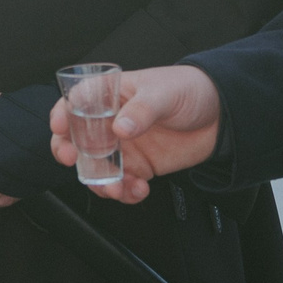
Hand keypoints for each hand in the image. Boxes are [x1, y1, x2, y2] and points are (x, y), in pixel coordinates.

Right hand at [53, 64, 222, 203]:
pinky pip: (121, 184)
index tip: (60, 127)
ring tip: (117, 187)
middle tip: (73, 160)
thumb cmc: (190, 90)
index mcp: (111, 94)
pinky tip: (138, 190)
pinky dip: (124, 193)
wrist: (223, 116)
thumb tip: (121, 129)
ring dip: (99, 181)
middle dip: (68, 152)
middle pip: (75, 138)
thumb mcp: (165, 93)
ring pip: (95, 168)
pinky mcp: (138, 166)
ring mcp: (123, 146)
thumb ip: (142, 110)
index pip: (76, 101)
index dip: (62, 113)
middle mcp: (111, 121)